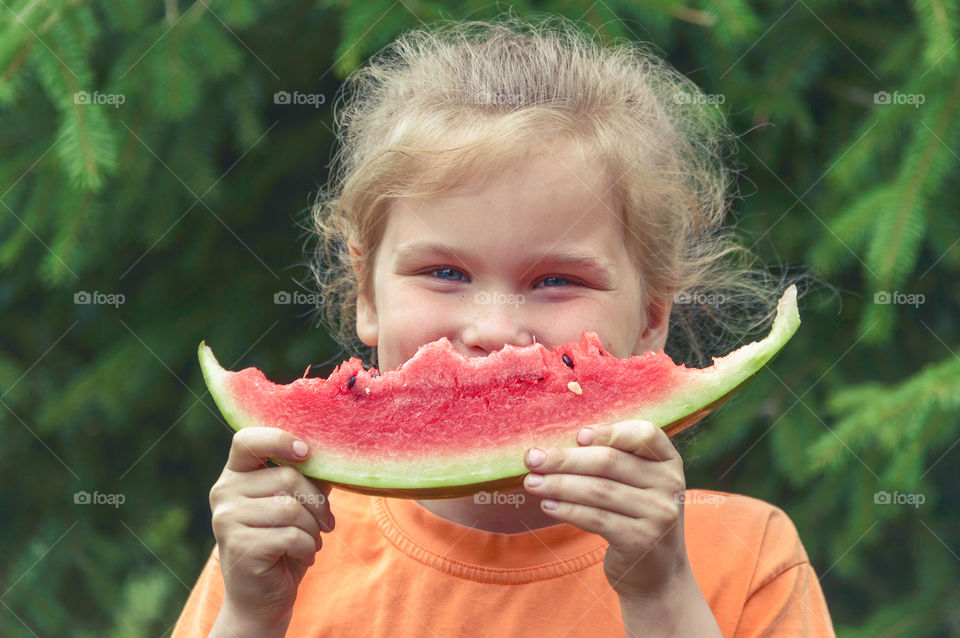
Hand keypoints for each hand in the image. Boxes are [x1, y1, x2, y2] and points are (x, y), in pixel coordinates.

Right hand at [209, 427, 333, 631]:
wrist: (261, 597)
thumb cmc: (282, 542)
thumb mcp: (296, 504)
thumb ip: (307, 477)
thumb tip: (331, 455)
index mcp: (235, 474)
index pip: (247, 440)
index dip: (279, 440)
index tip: (306, 452)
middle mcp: (224, 492)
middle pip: (286, 478)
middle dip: (317, 503)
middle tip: (325, 522)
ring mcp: (227, 520)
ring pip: (291, 508)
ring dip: (314, 528)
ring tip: (312, 540)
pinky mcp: (240, 546)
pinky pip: (291, 536)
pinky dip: (308, 547)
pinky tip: (304, 554)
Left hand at [522, 420, 688, 599]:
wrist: (658, 570)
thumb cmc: (636, 515)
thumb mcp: (638, 483)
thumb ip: (613, 459)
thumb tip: (554, 447)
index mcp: (668, 461)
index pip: (644, 434)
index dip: (608, 432)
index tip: (577, 436)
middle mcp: (669, 484)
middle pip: (609, 462)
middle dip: (565, 459)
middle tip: (532, 458)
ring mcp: (658, 514)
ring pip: (598, 490)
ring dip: (559, 484)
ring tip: (532, 482)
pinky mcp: (641, 541)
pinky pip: (596, 519)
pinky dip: (568, 510)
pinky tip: (548, 505)